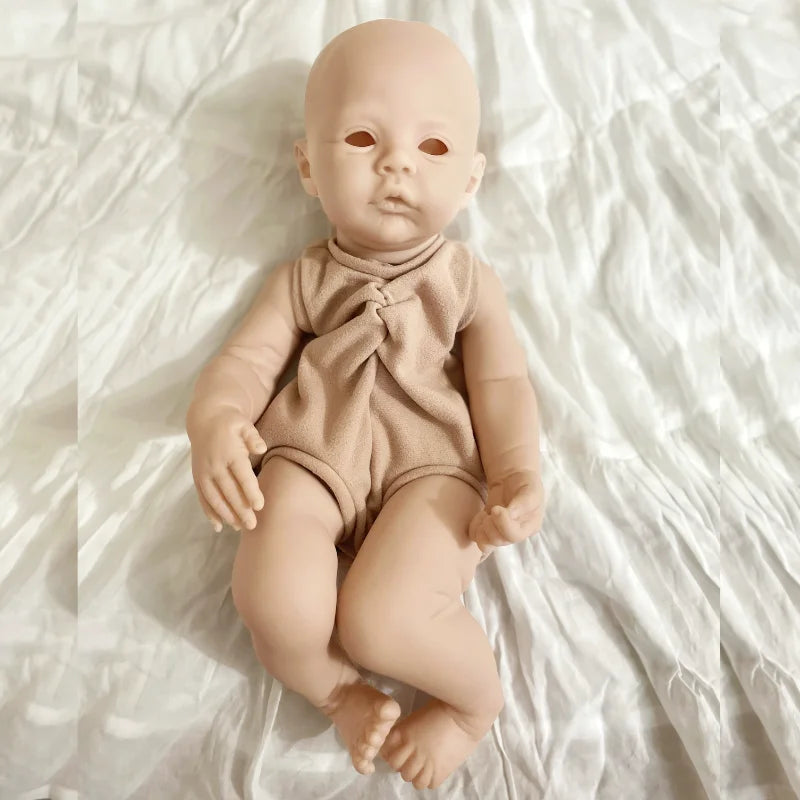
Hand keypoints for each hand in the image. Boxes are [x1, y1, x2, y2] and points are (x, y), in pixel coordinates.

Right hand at [188, 406, 267, 531]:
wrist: (205, 419)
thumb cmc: (230, 424)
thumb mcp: (244, 424)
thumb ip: (253, 437)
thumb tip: (262, 448)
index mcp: (229, 452)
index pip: (241, 475)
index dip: (250, 491)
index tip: (259, 506)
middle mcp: (214, 465)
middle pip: (228, 491)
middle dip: (240, 510)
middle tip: (252, 525)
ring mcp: (203, 473)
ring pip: (214, 498)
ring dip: (226, 515)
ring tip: (239, 528)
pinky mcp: (197, 478)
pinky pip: (203, 498)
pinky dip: (209, 513)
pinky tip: (218, 526)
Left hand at [469, 469, 543, 552]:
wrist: (514, 475)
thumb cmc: (526, 481)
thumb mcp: (530, 489)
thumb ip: (523, 503)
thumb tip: (510, 515)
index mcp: (530, 526)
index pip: (514, 535)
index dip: (503, 524)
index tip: (496, 508)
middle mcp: (516, 532)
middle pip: (499, 541)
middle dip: (491, 526)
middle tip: (493, 508)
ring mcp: (500, 531)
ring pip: (486, 544)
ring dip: (481, 529)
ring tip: (486, 513)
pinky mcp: (488, 527)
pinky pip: (476, 536)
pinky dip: (474, 528)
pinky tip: (481, 515)